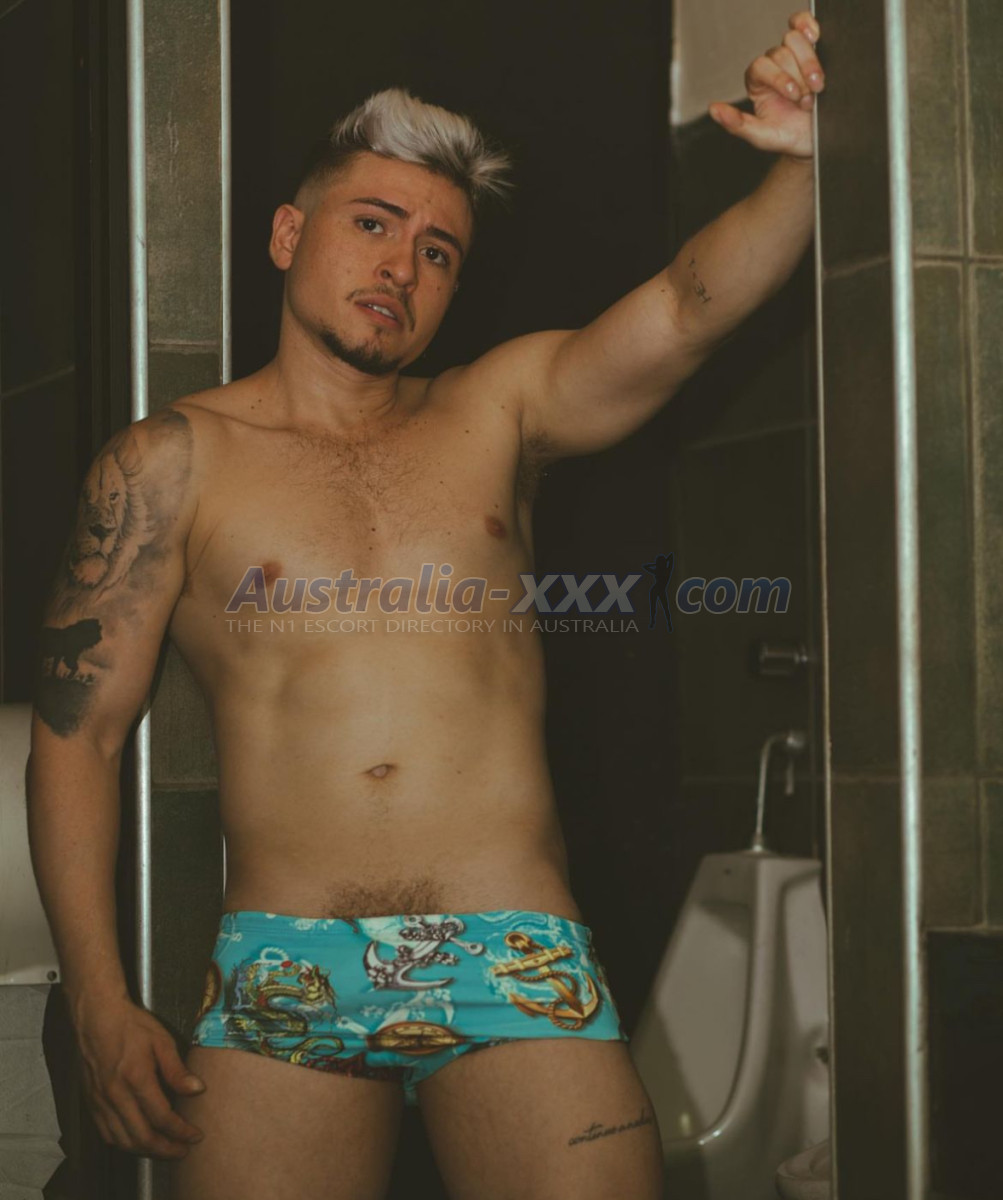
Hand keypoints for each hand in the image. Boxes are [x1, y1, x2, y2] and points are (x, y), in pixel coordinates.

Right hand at [72, 994, 205, 1158]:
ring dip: (145, 1152)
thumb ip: (177, 1069)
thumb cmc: (131, 1025)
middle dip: (166, 1149)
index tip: (195, 1135)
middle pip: (142, 1137)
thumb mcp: (162, 1040)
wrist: (96, 1017)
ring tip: (165, 1150)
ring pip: (122, 1141)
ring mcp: (100, 1102)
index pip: (162, 1117)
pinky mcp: (91, 1103)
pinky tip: (138, 1142)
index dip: (181, 1131)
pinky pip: (107, 1134)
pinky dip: (124, 1144)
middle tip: (183, 1151)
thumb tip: (197, 1090)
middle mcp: (115, 1095)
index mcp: (136, 1078)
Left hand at [709, 10, 823, 160]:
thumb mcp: (761, 137)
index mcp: (757, 84)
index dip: (779, 78)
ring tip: (818, 87)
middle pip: (780, 53)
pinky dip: (809, 27)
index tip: (794, 95)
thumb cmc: (788, 137)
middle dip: (798, 77)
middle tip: (807, 101)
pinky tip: (815, 37)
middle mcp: (773, 67)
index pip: (760, 66)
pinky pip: (805, 25)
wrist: (816, 138)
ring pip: (795, 40)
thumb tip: (714, 109)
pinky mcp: (812, 51)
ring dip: (809, 63)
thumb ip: (737, 125)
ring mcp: (793, 57)